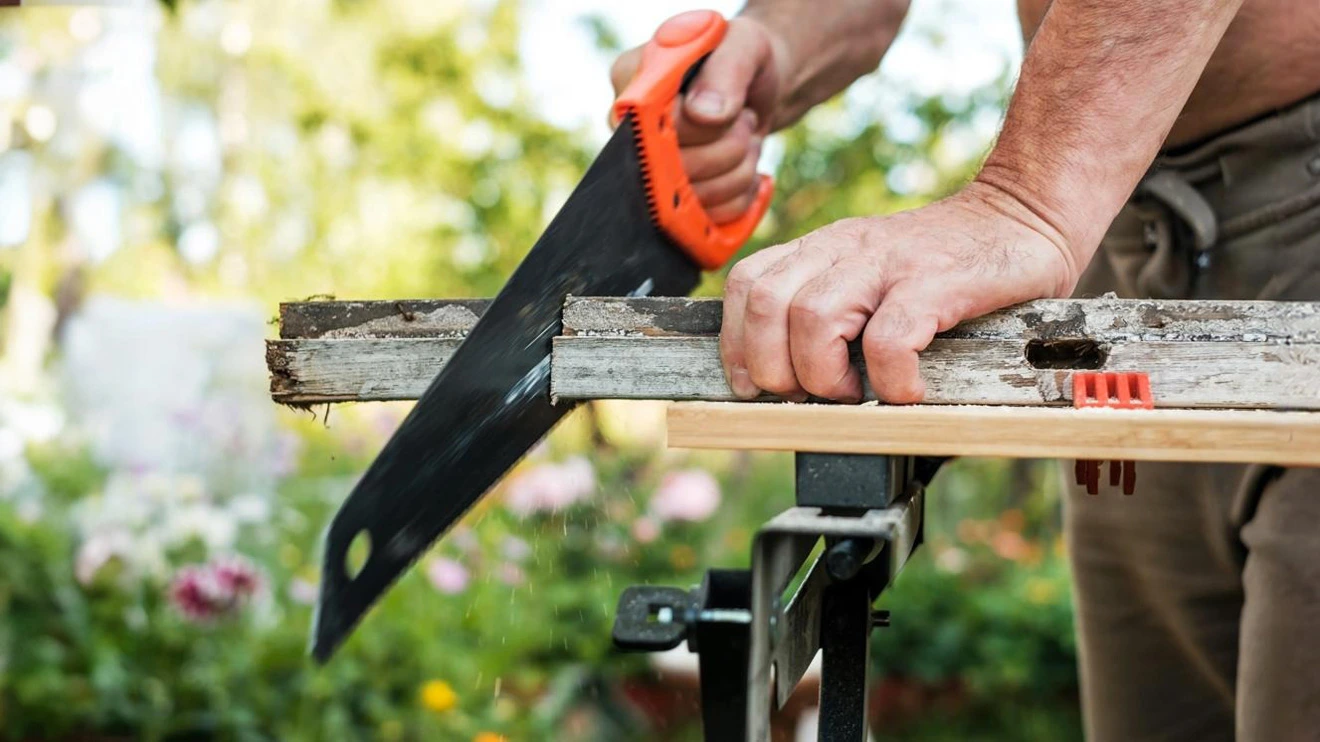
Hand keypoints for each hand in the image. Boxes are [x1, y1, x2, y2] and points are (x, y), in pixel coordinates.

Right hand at [610, 15, 788, 222]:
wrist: (757, 87)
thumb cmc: (743, 58)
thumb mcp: (743, 46)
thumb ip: (725, 71)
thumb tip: (704, 115)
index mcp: (629, 79)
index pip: (650, 125)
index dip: (698, 131)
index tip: (732, 116)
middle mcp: (627, 128)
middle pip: (672, 170)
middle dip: (729, 148)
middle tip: (745, 120)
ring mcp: (645, 169)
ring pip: (693, 200)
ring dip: (738, 171)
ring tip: (745, 139)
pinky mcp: (671, 200)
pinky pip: (707, 219)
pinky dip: (740, 196)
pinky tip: (744, 168)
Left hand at [720, 183, 1079, 402]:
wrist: (1026, 212)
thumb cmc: (948, 263)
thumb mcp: (872, 273)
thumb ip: (832, 305)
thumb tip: (793, 380)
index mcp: (823, 248)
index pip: (746, 283)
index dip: (737, 343)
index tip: (753, 386)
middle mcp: (845, 248)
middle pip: (765, 304)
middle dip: (775, 369)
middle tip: (815, 394)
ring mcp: (889, 262)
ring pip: (812, 318)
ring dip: (825, 374)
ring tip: (857, 392)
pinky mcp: (937, 281)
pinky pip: (889, 337)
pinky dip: (890, 377)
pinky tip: (908, 389)